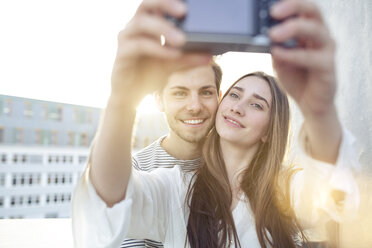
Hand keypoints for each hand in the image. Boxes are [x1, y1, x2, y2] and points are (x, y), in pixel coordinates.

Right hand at [111, 0, 210, 104]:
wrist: (131, 95)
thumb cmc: (149, 75)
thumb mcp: (173, 64)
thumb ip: (189, 58)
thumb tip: (210, 56)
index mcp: (148, 24)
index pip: (157, 3)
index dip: (169, 0)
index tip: (188, 2)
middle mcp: (135, 27)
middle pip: (147, 4)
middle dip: (165, 4)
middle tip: (184, 11)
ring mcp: (127, 39)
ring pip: (142, 23)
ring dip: (163, 29)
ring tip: (182, 39)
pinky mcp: (122, 54)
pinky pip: (140, 45)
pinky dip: (158, 49)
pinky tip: (173, 54)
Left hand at [269, 0, 336, 117]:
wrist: (309, 103)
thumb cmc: (296, 78)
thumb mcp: (279, 59)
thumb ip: (274, 46)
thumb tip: (262, 34)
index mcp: (310, 31)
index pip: (303, 9)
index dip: (290, 4)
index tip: (272, 7)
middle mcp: (321, 36)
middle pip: (313, 12)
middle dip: (294, 8)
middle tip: (274, 12)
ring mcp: (327, 50)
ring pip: (316, 31)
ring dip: (293, 29)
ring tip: (273, 34)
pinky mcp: (328, 67)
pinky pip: (312, 57)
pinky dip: (293, 54)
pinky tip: (278, 53)